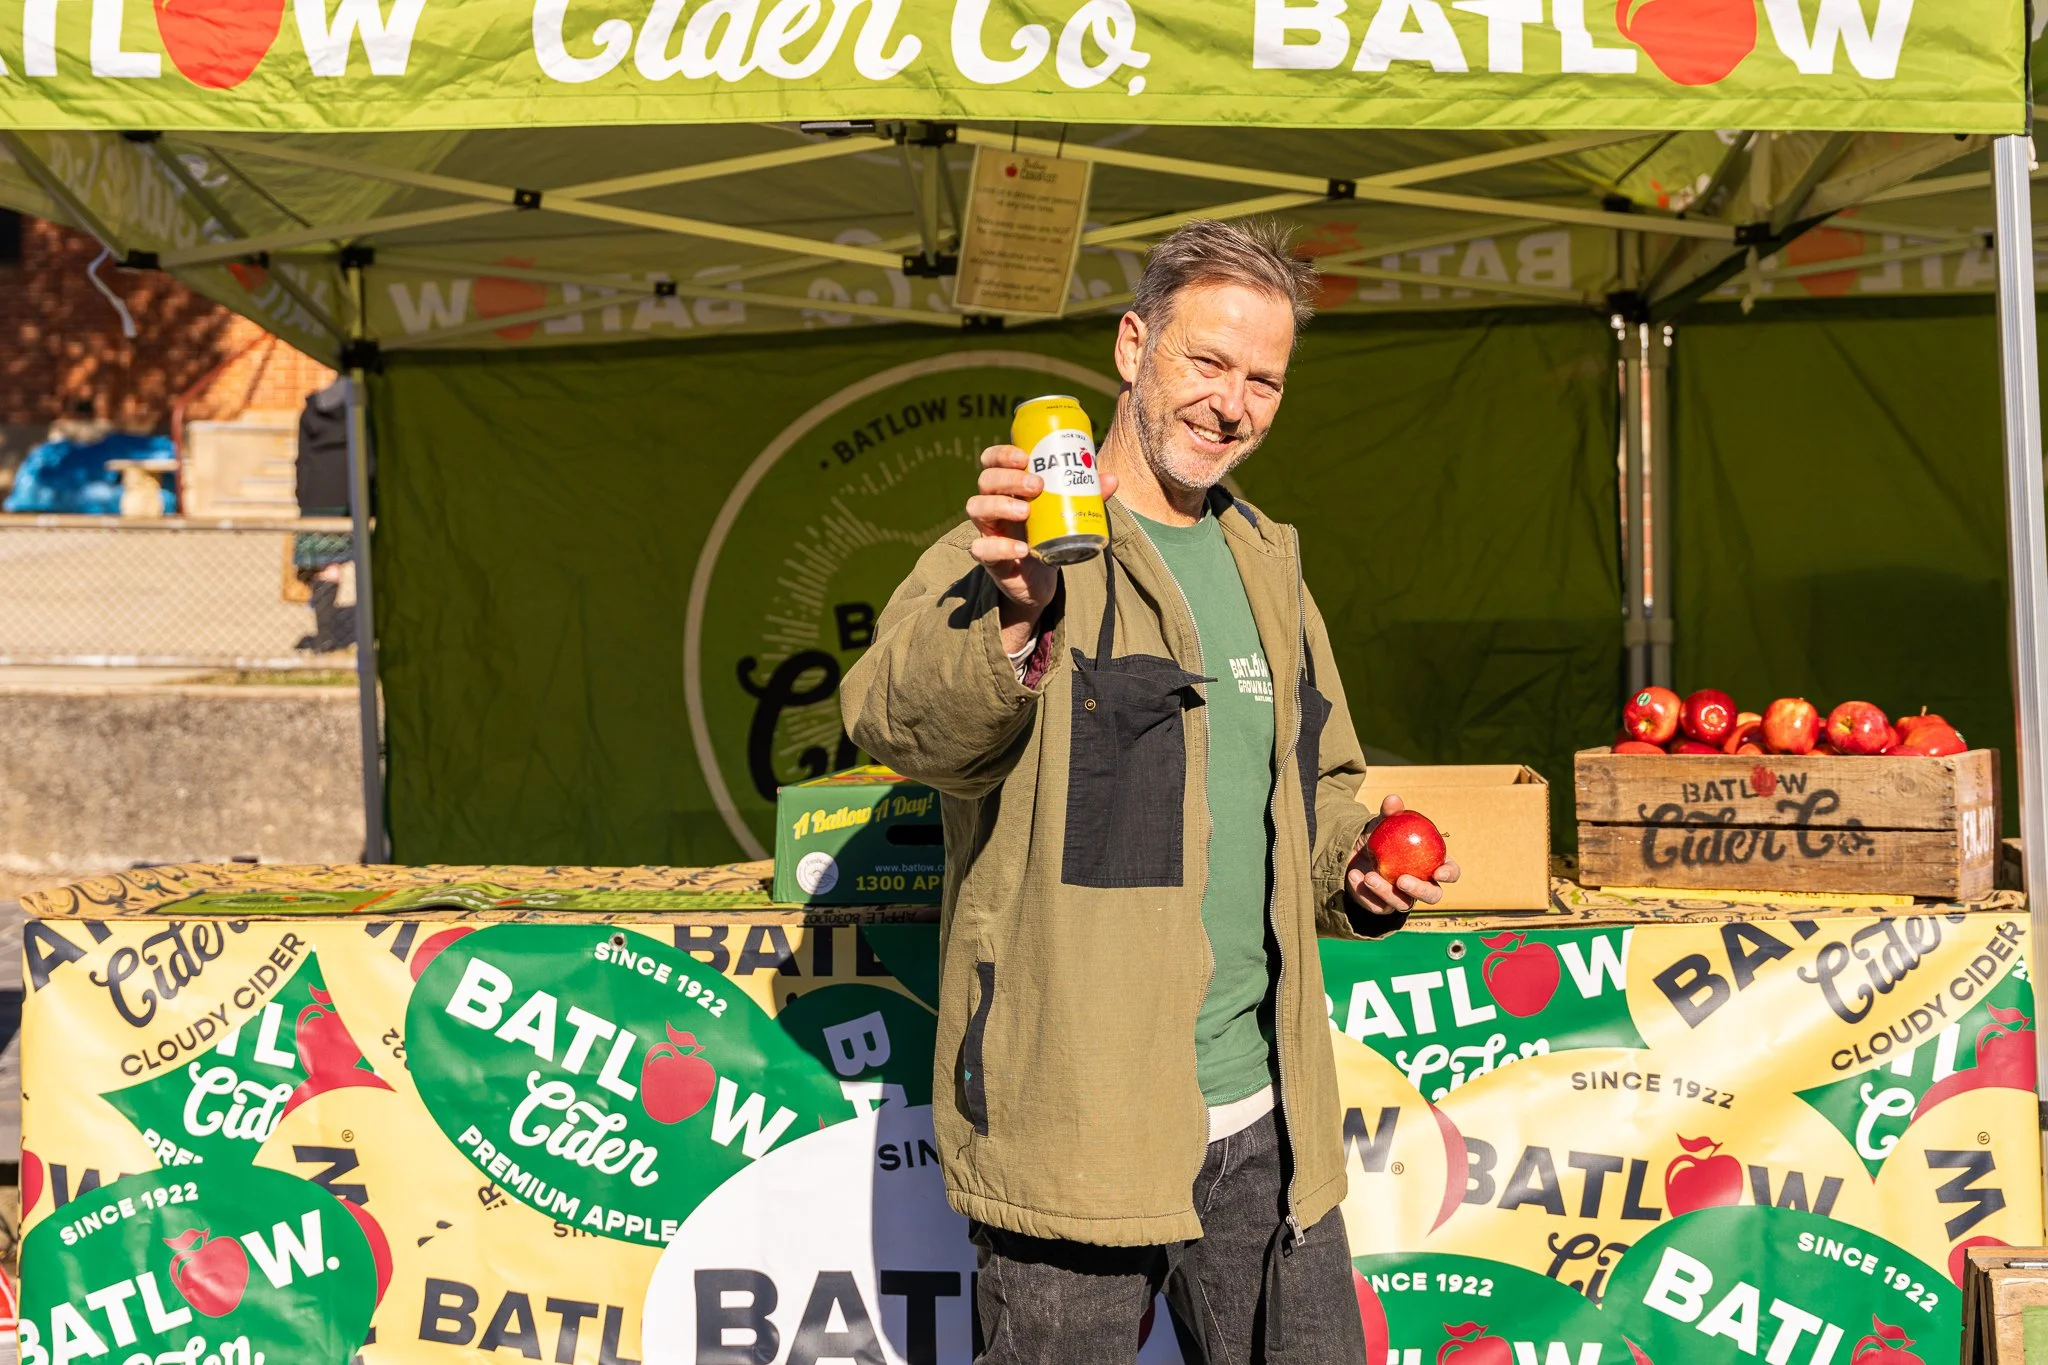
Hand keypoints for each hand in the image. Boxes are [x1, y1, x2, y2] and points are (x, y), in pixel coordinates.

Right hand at [967, 444, 1118, 653]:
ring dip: (1000, 505)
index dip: (1002, 454)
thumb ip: (1086, 496)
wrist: (1040, 580)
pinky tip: (1021, 548)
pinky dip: (999, 547)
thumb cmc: (1048, 536)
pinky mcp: (990, 559)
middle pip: (986, 481)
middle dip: (1009, 478)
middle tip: (1037, 485)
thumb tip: (1112, 479)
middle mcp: (992, 505)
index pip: (992, 461)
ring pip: (976, 508)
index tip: (1025, 457)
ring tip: (1026, 512)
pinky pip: (981, 549)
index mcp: (1007, 488)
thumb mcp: (1065, 513)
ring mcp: (988, 531)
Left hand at [1346, 794, 1460, 914]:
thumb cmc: (1380, 836)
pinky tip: (1354, 876)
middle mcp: (1421, 884)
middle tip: (1402, 880)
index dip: (1449, 873)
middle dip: (1420, 890)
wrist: (1355, 852)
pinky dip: (1364, 893)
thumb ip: (1390, 813)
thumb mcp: (1383, 823)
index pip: (1450, 872)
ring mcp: (1403, 897)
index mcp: (1432, 863)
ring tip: (1368, 876)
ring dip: (1386, 891)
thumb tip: (1392, 800)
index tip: (1439, 872)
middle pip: (1433, 896)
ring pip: (1403, 904)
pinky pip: (1377, 906)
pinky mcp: (1382, 906)